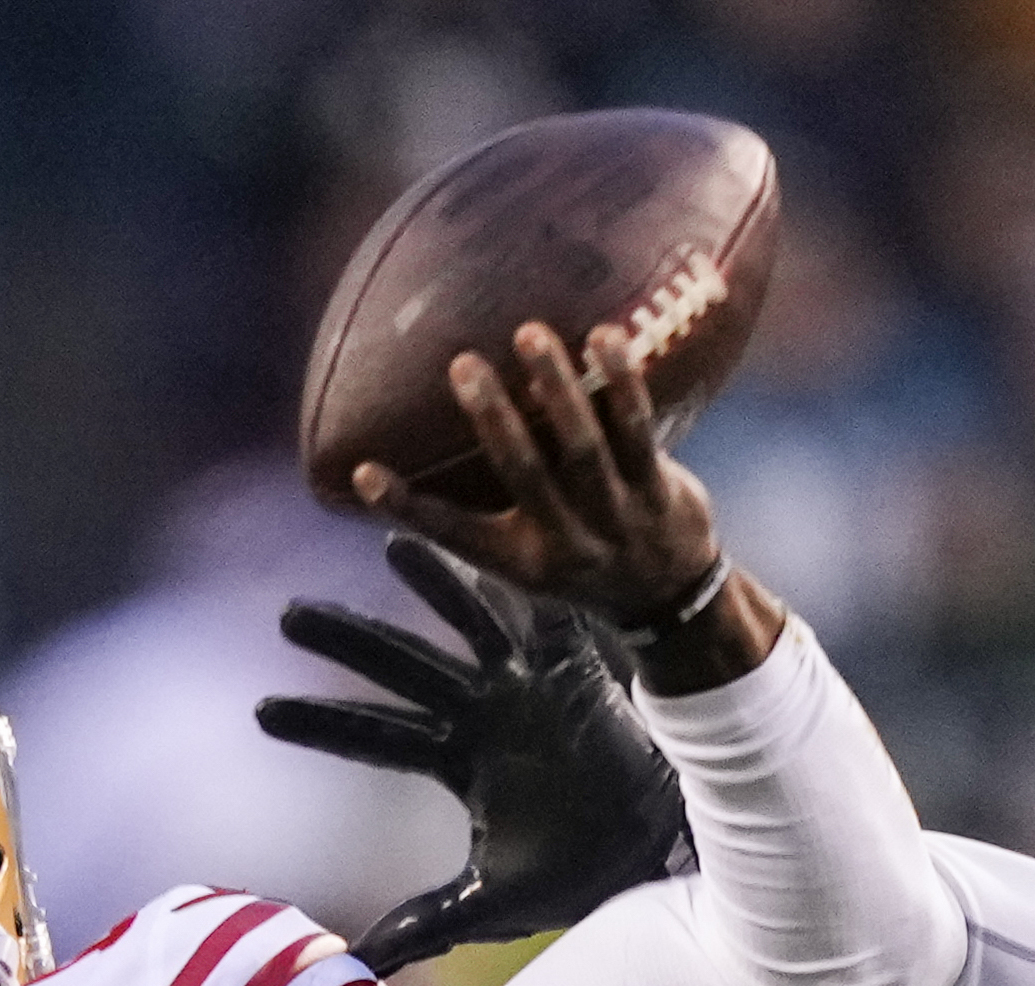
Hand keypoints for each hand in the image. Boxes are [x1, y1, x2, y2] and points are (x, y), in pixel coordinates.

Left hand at [256, 533, 692, 978]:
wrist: (662, 855)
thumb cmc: (581, 873)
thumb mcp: (494, 904)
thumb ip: (429, 921)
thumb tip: (362, 962)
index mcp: (458, 759)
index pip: (376, 736)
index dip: (321, 723)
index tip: (259, 713)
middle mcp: (484, 713)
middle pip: (403, 667)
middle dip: (349, 640)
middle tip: (288, 614)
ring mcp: (531, 688)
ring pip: (470, 623)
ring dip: (434, 584)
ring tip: (393, 541)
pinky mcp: (580, 675)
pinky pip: (549, 621)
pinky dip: (528, 589)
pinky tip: (500, 548)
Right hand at [350, 321, 782, 694]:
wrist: (670, 601)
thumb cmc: (579, 559)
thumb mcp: (528, 557)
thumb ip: (483, 516)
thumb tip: (414, 458)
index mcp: (521, 560)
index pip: (455, 534)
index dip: (406, 507)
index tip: (363, 473)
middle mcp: (566, 541)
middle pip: (524, 477)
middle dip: (493, 420)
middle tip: (464, 364)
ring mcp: (616, 518)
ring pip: (584, 449)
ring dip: (557, 390)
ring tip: (531, 334)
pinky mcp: (659, 492)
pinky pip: (640, 432)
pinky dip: (622, 385)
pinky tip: (605, 338)